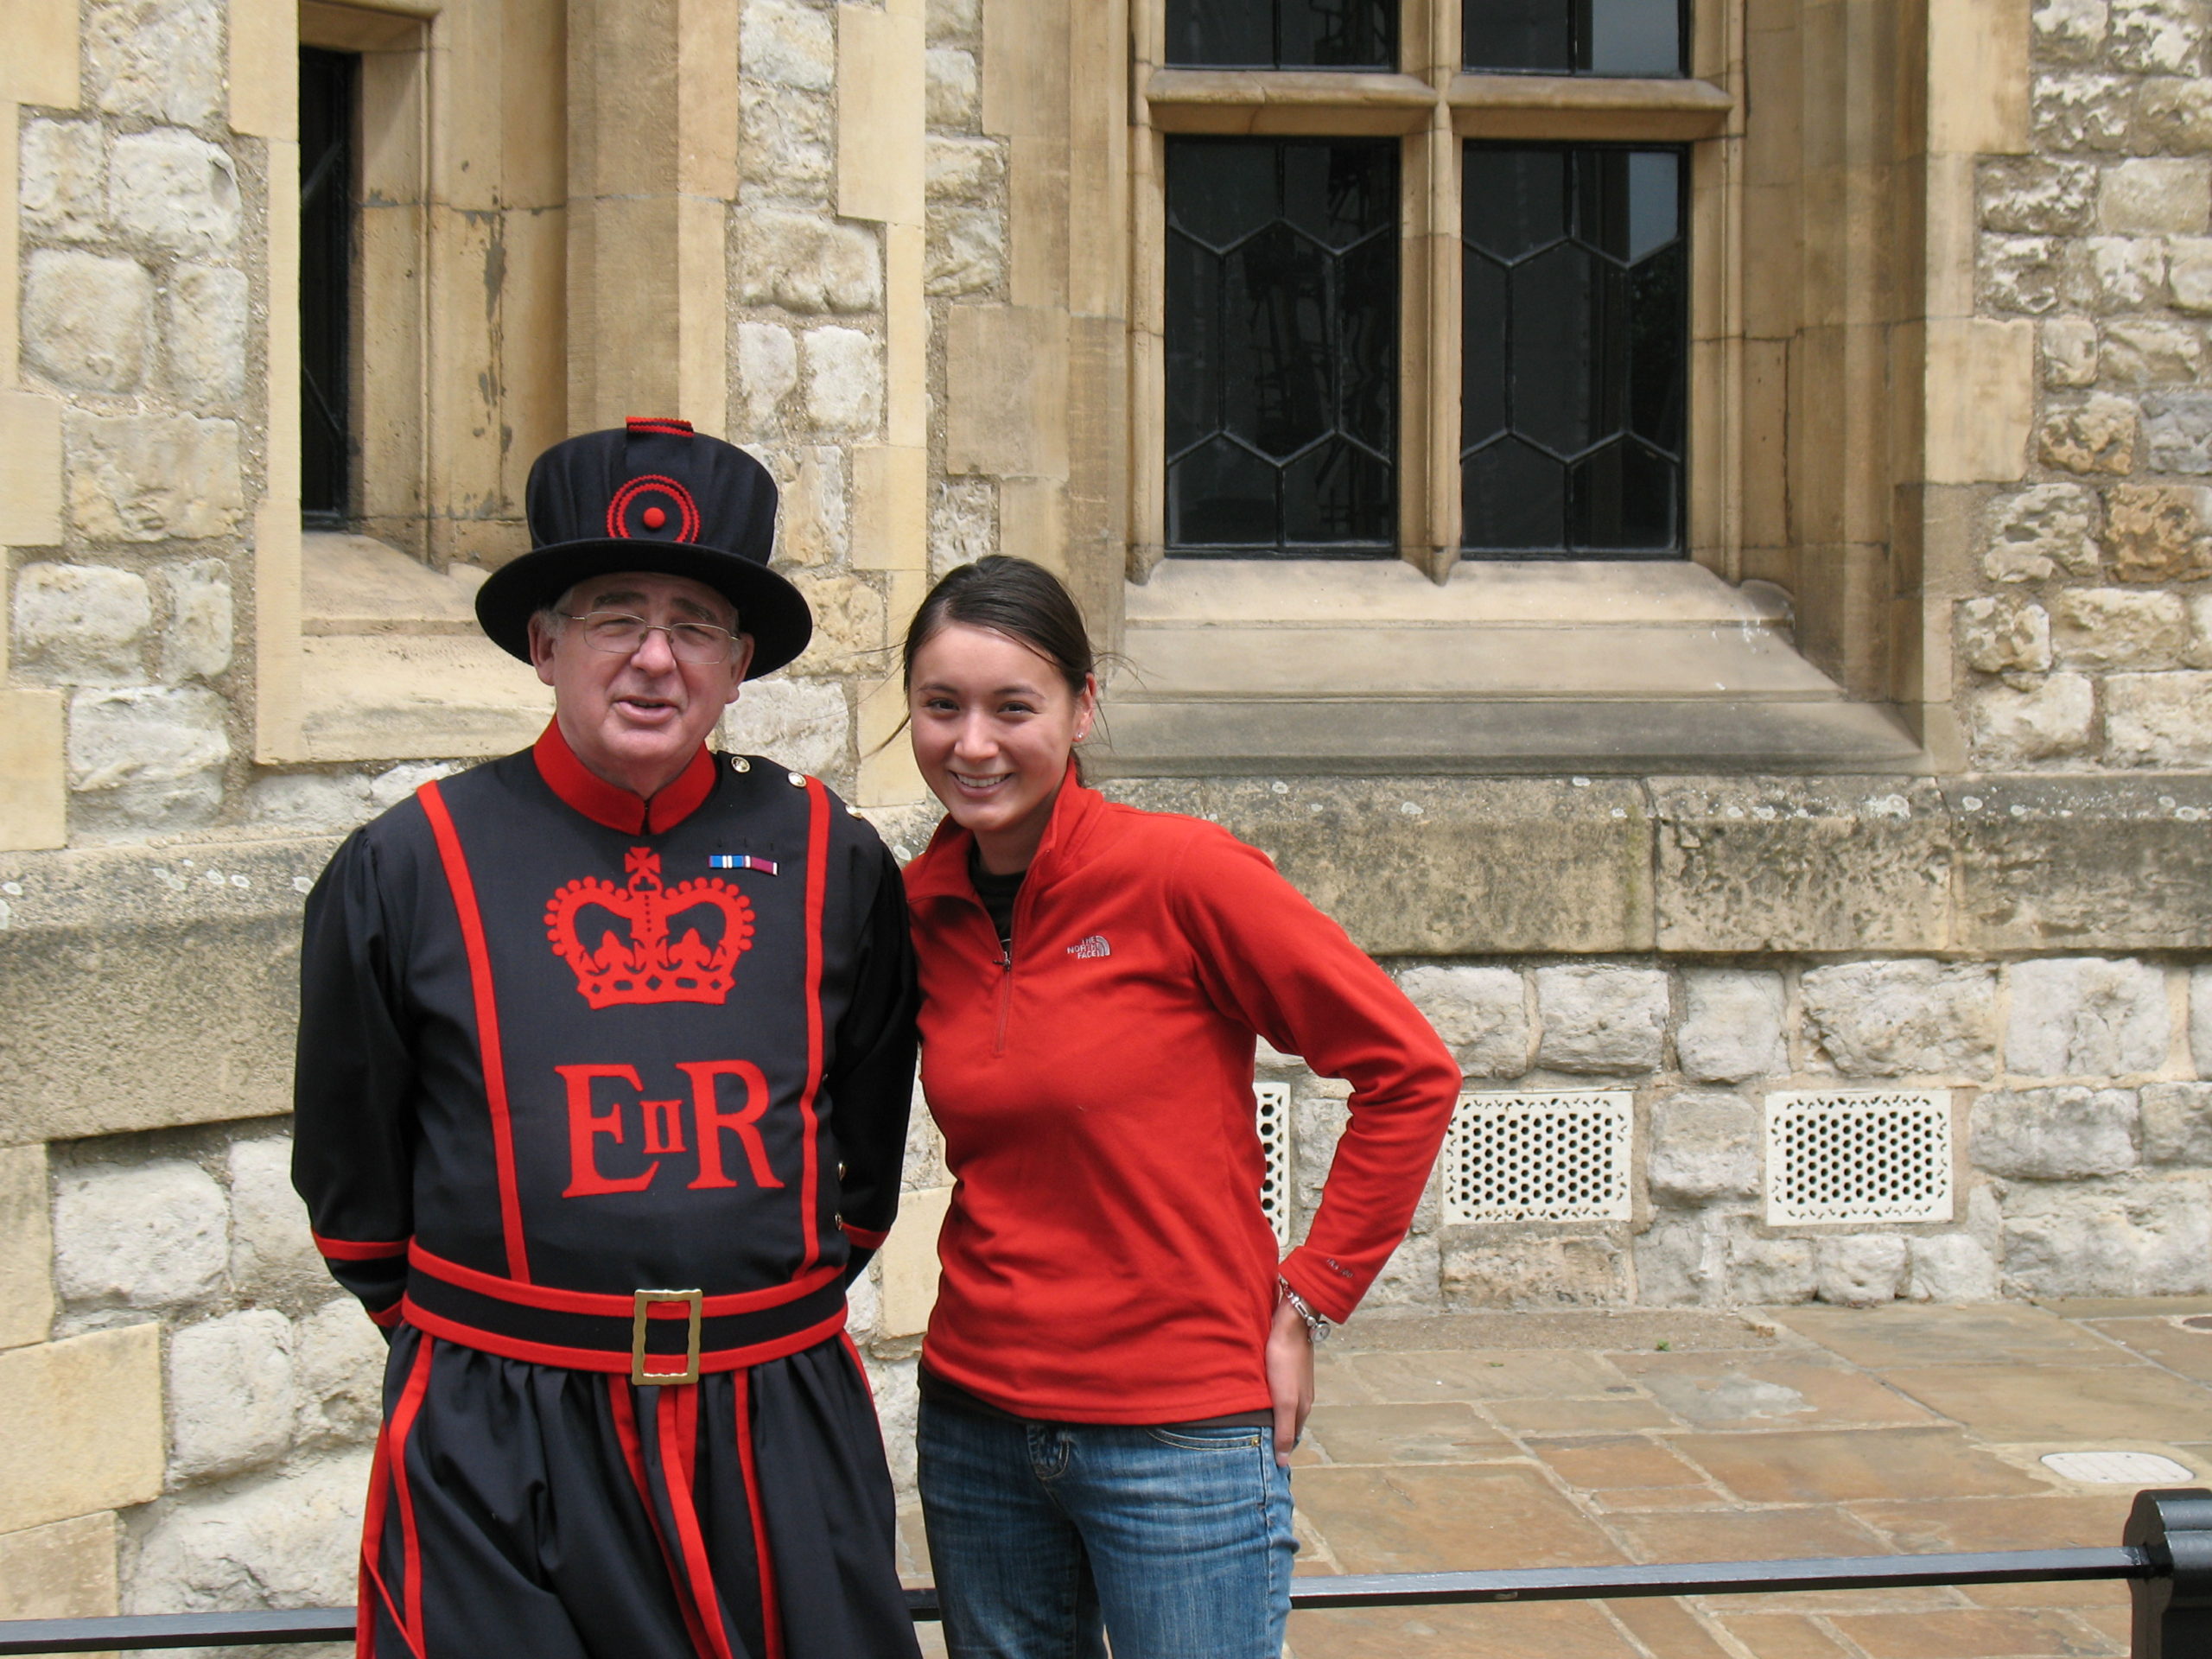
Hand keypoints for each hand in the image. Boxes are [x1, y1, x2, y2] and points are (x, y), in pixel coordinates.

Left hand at [1265, 1295, 1315, 1468]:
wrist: (1291, 1323)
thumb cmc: (1285, 1361)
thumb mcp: (1285, 1400)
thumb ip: (1284, 1430)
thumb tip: (1282, 1462)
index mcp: (1302, 1408)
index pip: (1291, 1438)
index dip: (1278, 1448)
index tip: (1261, 1458)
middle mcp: (1301, 1397)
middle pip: (1287, 1423)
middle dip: (1273, 1433)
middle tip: (1250, 1442)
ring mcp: (1294, 1382)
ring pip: (1281, 1406)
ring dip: (1268, 1415)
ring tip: (1248, 1422)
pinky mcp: (1285, 1368)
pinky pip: (1275, 1390)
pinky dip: (1266, 1398)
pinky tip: (1253, 1396)